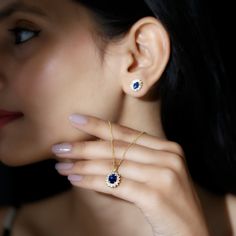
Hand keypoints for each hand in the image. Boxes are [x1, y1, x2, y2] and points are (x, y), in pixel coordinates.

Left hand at [52, 114, 209, 235]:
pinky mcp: (156, 195)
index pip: (126, 133)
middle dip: (84, 146)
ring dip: (83, 165)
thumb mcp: (155, 175)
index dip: (98, 125)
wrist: (192, 235)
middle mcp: (168, 157)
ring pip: (114, 164)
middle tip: (59, 146)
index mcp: (168, 148)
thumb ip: (134, 162)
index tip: (75, 119)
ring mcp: (164, 175)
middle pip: (117, 147)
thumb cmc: (169, 204)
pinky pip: (116, 184)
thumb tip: (96, 154)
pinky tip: (75, 179)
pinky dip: (92, 181)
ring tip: (62, 165)